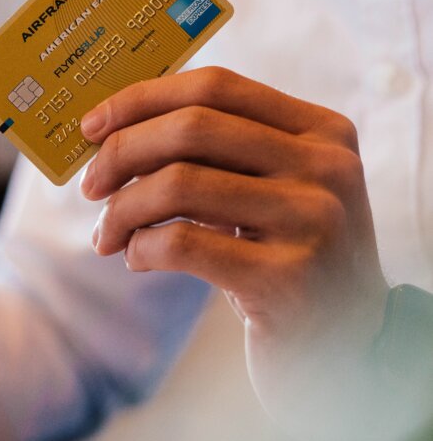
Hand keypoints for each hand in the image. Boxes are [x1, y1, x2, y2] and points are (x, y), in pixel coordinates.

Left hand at [80, 67, 389, 440]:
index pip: (216, 87)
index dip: (144, 98)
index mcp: (323, 130)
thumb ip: (221, 152)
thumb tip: (118, 127)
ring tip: (108, 234)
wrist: (350, 353)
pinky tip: (136, 260)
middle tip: (90, 186)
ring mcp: (312, 221)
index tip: (93, 125)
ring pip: (180, 184)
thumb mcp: (274, 191)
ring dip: (123, 209)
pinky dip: (142, 247)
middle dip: (122, 152)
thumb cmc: (290, 260)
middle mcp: (327, 167)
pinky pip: (183, 243)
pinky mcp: (287, 279)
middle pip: (193, 127)